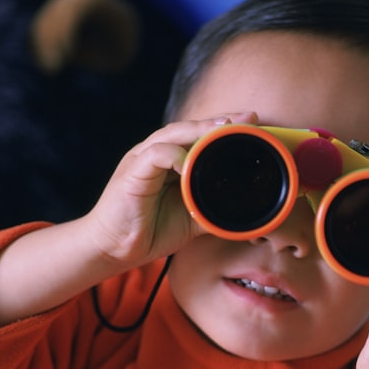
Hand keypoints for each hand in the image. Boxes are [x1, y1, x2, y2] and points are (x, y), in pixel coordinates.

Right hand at [84, 112, 257, 267]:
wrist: (116, 248)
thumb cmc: (151, 230)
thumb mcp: (193, 217)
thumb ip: (213, 206)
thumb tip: (246, 210)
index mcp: (170, 160)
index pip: (199, 135)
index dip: (224, 128)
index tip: (253, 125)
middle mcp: (156, 153)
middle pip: (189, 127)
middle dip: (219, 121)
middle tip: (248, 119)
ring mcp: (142, 159)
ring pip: (173, 134)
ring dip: (200, 130)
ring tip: (224, 128)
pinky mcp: (132, 172)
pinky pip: (155, 155)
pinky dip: (173, 155)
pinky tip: (189, 160)